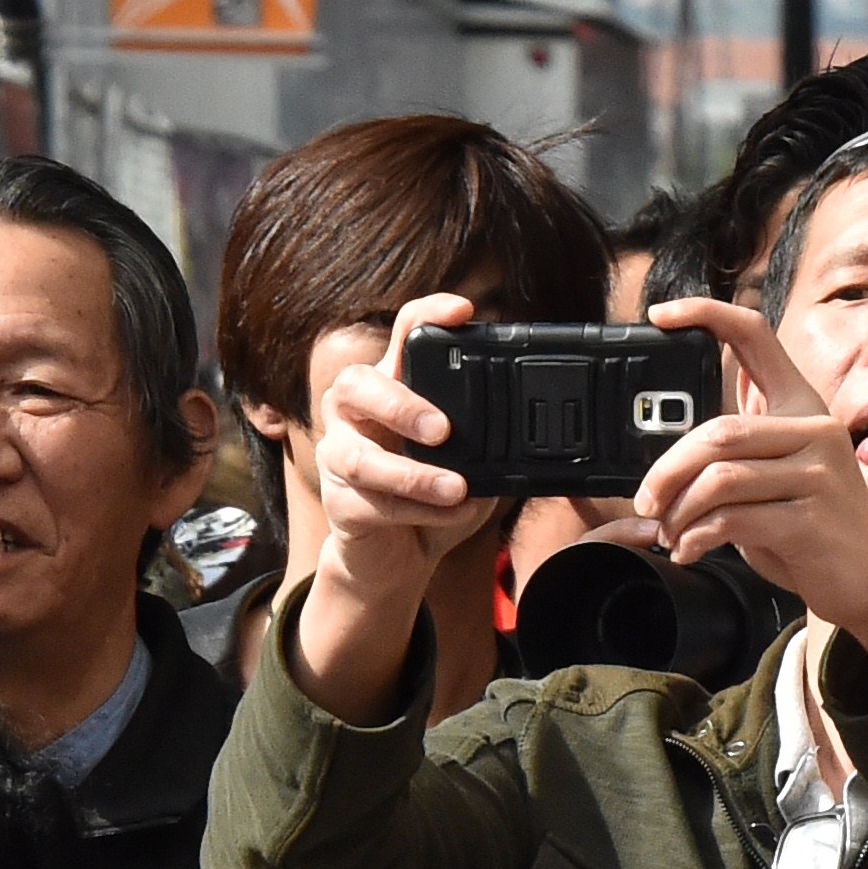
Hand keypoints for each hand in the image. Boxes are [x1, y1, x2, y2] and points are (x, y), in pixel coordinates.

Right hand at [309, 295, 485, 606]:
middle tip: (444, 431)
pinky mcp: (338, 503)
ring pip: (359, 456)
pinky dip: (415, 512)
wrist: (396, 558)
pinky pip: (371, 504)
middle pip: (357, 384)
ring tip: (456, 488)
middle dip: (401, 405)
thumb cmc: (431, 499)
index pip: (403, 338)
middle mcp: (355, 414)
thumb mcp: (468, 462)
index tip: (462, 310)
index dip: (426, 315)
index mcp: (391, 389)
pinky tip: (448, 514)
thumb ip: (487, 441)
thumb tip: (529, 433)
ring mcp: (339, 456)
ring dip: (412, 474)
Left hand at [635, 298, 867, 677]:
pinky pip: (733, 519)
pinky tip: (691, 550)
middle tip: (647, 504)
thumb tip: (678, 446)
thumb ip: (742, 449)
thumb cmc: (815, 532)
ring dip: (680, 512)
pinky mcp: (813, 519)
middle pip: (717, 432)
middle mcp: (816, 430)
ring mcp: (820, 473)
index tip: (661, 316)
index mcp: (803, 407)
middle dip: (667, 472)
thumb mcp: (778, 478)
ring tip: (671, 533)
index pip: (755, 337)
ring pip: (720, 478)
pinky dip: (698, 538)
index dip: (706, 314)